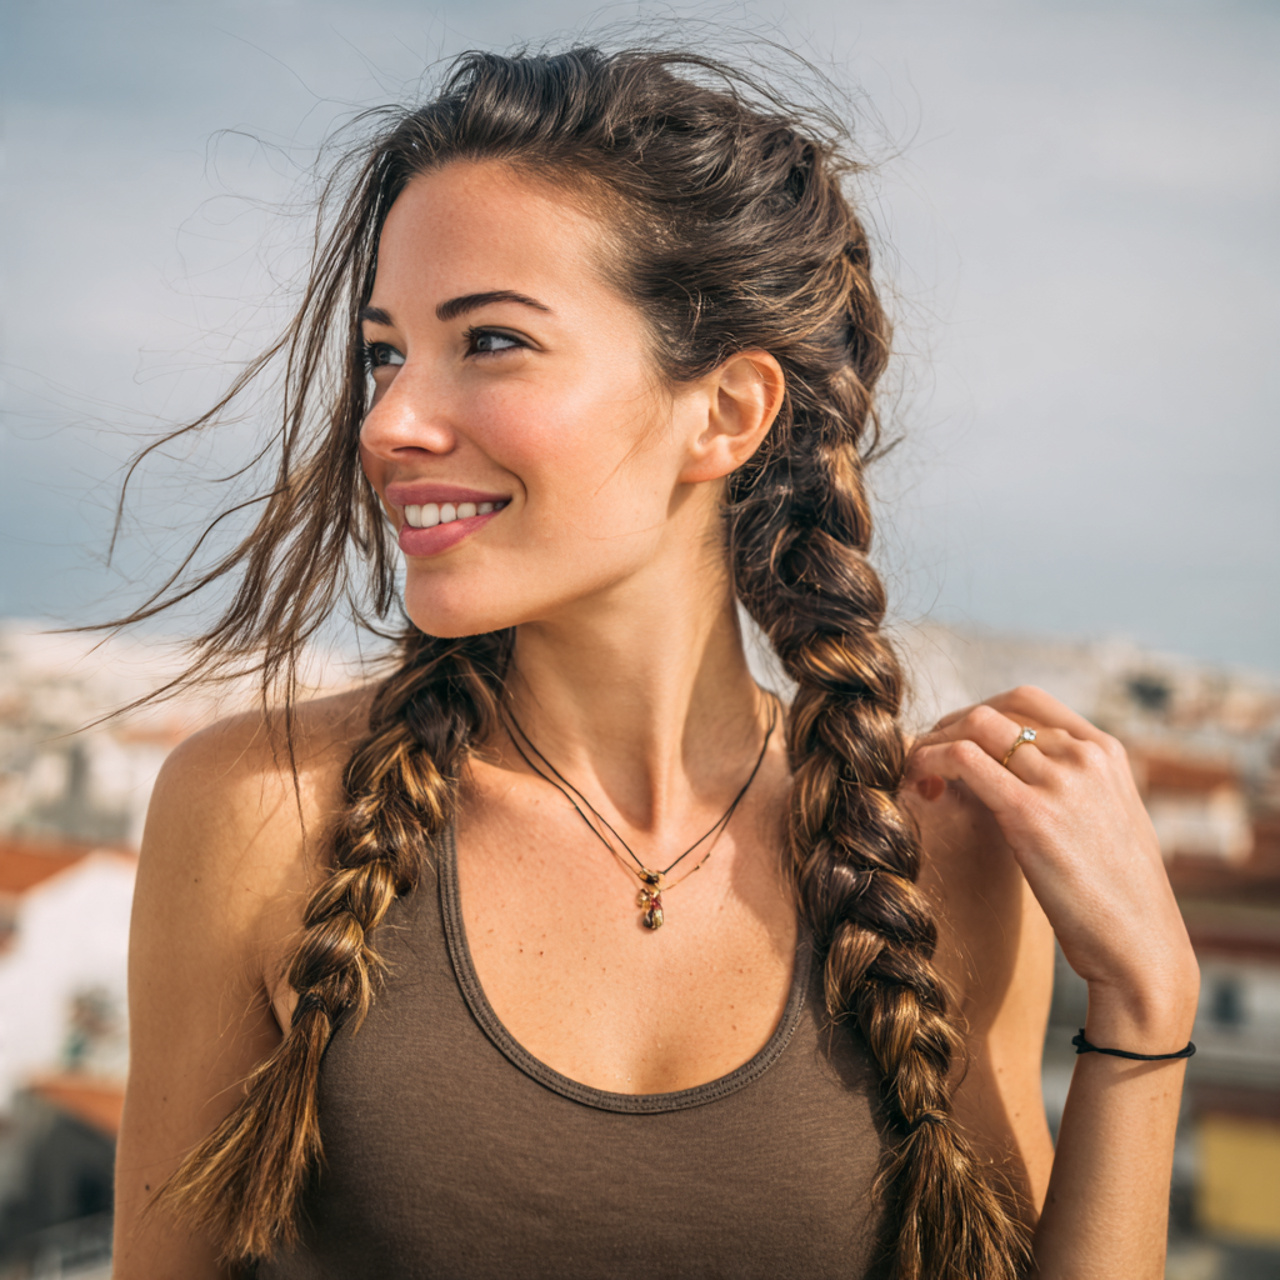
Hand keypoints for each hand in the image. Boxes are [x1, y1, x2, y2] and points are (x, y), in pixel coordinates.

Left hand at [907, 687, 1198, 1049]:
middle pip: (995, 709)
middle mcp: (1084, 756)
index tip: (956, 743)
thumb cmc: (1117, 898)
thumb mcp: (1106, 822)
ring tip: (917, 775)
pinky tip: (920, 786)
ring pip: (973, 726)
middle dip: (950, 727)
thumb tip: (1017, 779)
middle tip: (927, 761)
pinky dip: (930, 761)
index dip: (980, 714)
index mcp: (1106, 752)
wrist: (1141, 947)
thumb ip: (1073, 789)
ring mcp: (1060, 781)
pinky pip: (963, 759)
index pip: (1027, 700)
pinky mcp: (1030, 814)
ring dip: (934, 743)